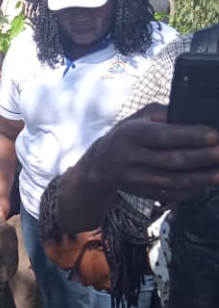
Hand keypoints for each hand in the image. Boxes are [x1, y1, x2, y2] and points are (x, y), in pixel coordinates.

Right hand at [95, 104, 218, 201]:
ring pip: (174, 181)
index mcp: (131, 134)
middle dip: (202, 158)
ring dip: (202, 178)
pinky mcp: (143, 193)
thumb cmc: (126, 136)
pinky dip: (191, 191)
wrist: (100, 166)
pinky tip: (206, 183)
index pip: (162, 136)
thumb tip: (194, 118)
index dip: (189, 136)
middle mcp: (132, 158)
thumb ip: (165, 114)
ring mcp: (137, 179)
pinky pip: (171, 194)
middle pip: (172, 161)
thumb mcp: (139, 117)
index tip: (214, 135)